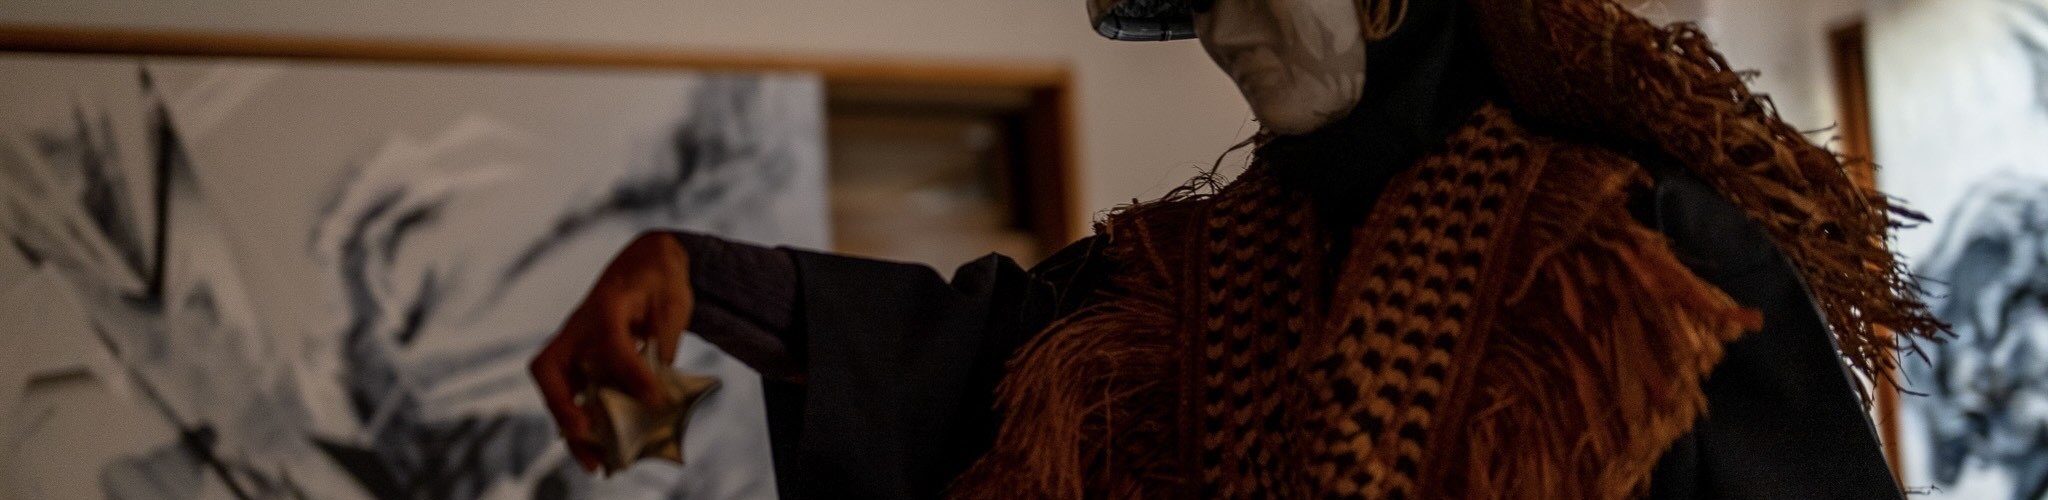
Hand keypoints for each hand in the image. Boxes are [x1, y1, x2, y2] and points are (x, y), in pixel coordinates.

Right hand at [530, 232, 693, 471]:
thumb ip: (665, 340)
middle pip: (551, 369)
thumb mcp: (673, 302)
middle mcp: (578, 327)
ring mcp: (573, 346)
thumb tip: (658, 388)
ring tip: (593, 463)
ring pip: (555, 390)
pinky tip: (598, 453)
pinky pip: (569, 397)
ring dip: (570, 428)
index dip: (633, 373)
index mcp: (605, 304)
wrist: (645, 264)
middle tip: (586, 436)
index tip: (655, 399)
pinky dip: (580, 425)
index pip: (611, 342)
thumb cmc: (659, 281)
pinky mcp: (579, 363)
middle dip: (564, 408)